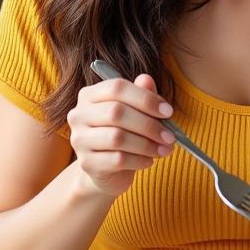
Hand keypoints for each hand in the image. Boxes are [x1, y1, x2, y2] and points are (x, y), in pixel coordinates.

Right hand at [66, 74, 174, 197]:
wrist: (107, 170)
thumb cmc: (123, 134)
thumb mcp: (135, 112)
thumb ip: (141, 94)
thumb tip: (146, 79)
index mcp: (89, 95)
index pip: (117, 88)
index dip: (145, 98)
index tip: (168, 111)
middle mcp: (79, 115)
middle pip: (116, 112)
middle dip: (149, 124)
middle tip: (170, 136)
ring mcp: (79, 140)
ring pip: (117, 138)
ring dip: (147, 144)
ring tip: (164, 149)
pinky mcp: (87, 163)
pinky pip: (118, 160)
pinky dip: (139, 160)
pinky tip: (149, 161)